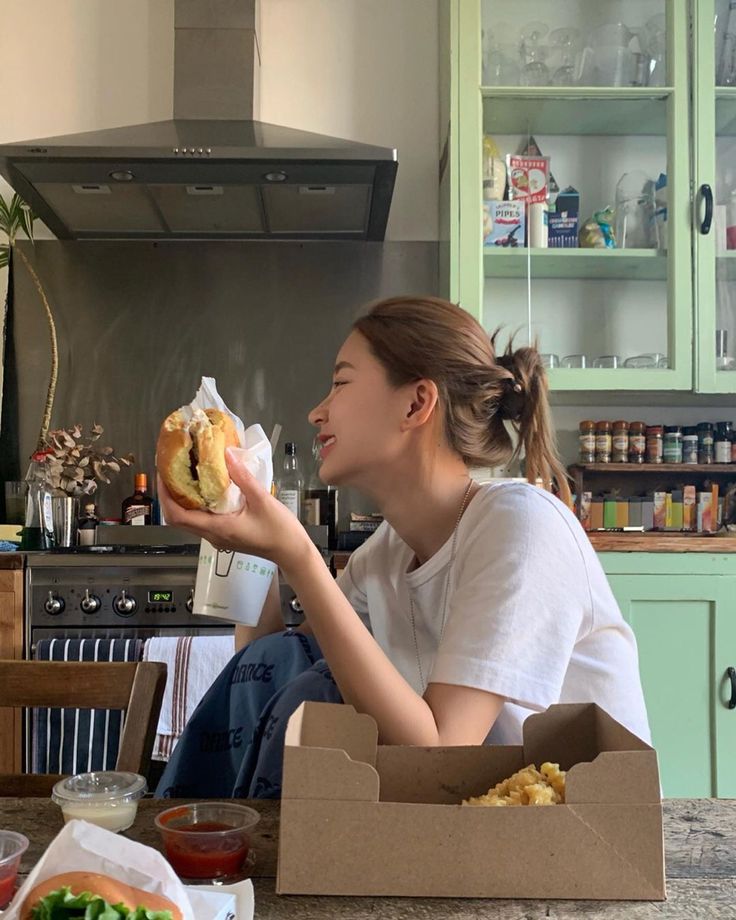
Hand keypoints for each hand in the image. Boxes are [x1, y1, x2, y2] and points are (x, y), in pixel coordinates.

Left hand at [157, 447, 311, 569]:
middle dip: (169, 496)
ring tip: (185, 476)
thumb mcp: (262, 500)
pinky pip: (202, 520)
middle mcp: (212, 535)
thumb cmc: (279, 530)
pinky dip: (196, 505)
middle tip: (170, 472)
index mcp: (217, 528)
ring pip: (189, 520)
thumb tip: (226, 454)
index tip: (163, 475)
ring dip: (181, 500)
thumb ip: (242, 477)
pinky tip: (204, 488)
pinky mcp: (224, 534)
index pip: (178, 515)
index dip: (166, 496)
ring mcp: (218, 537)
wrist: (291, 552)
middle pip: (179, 519)